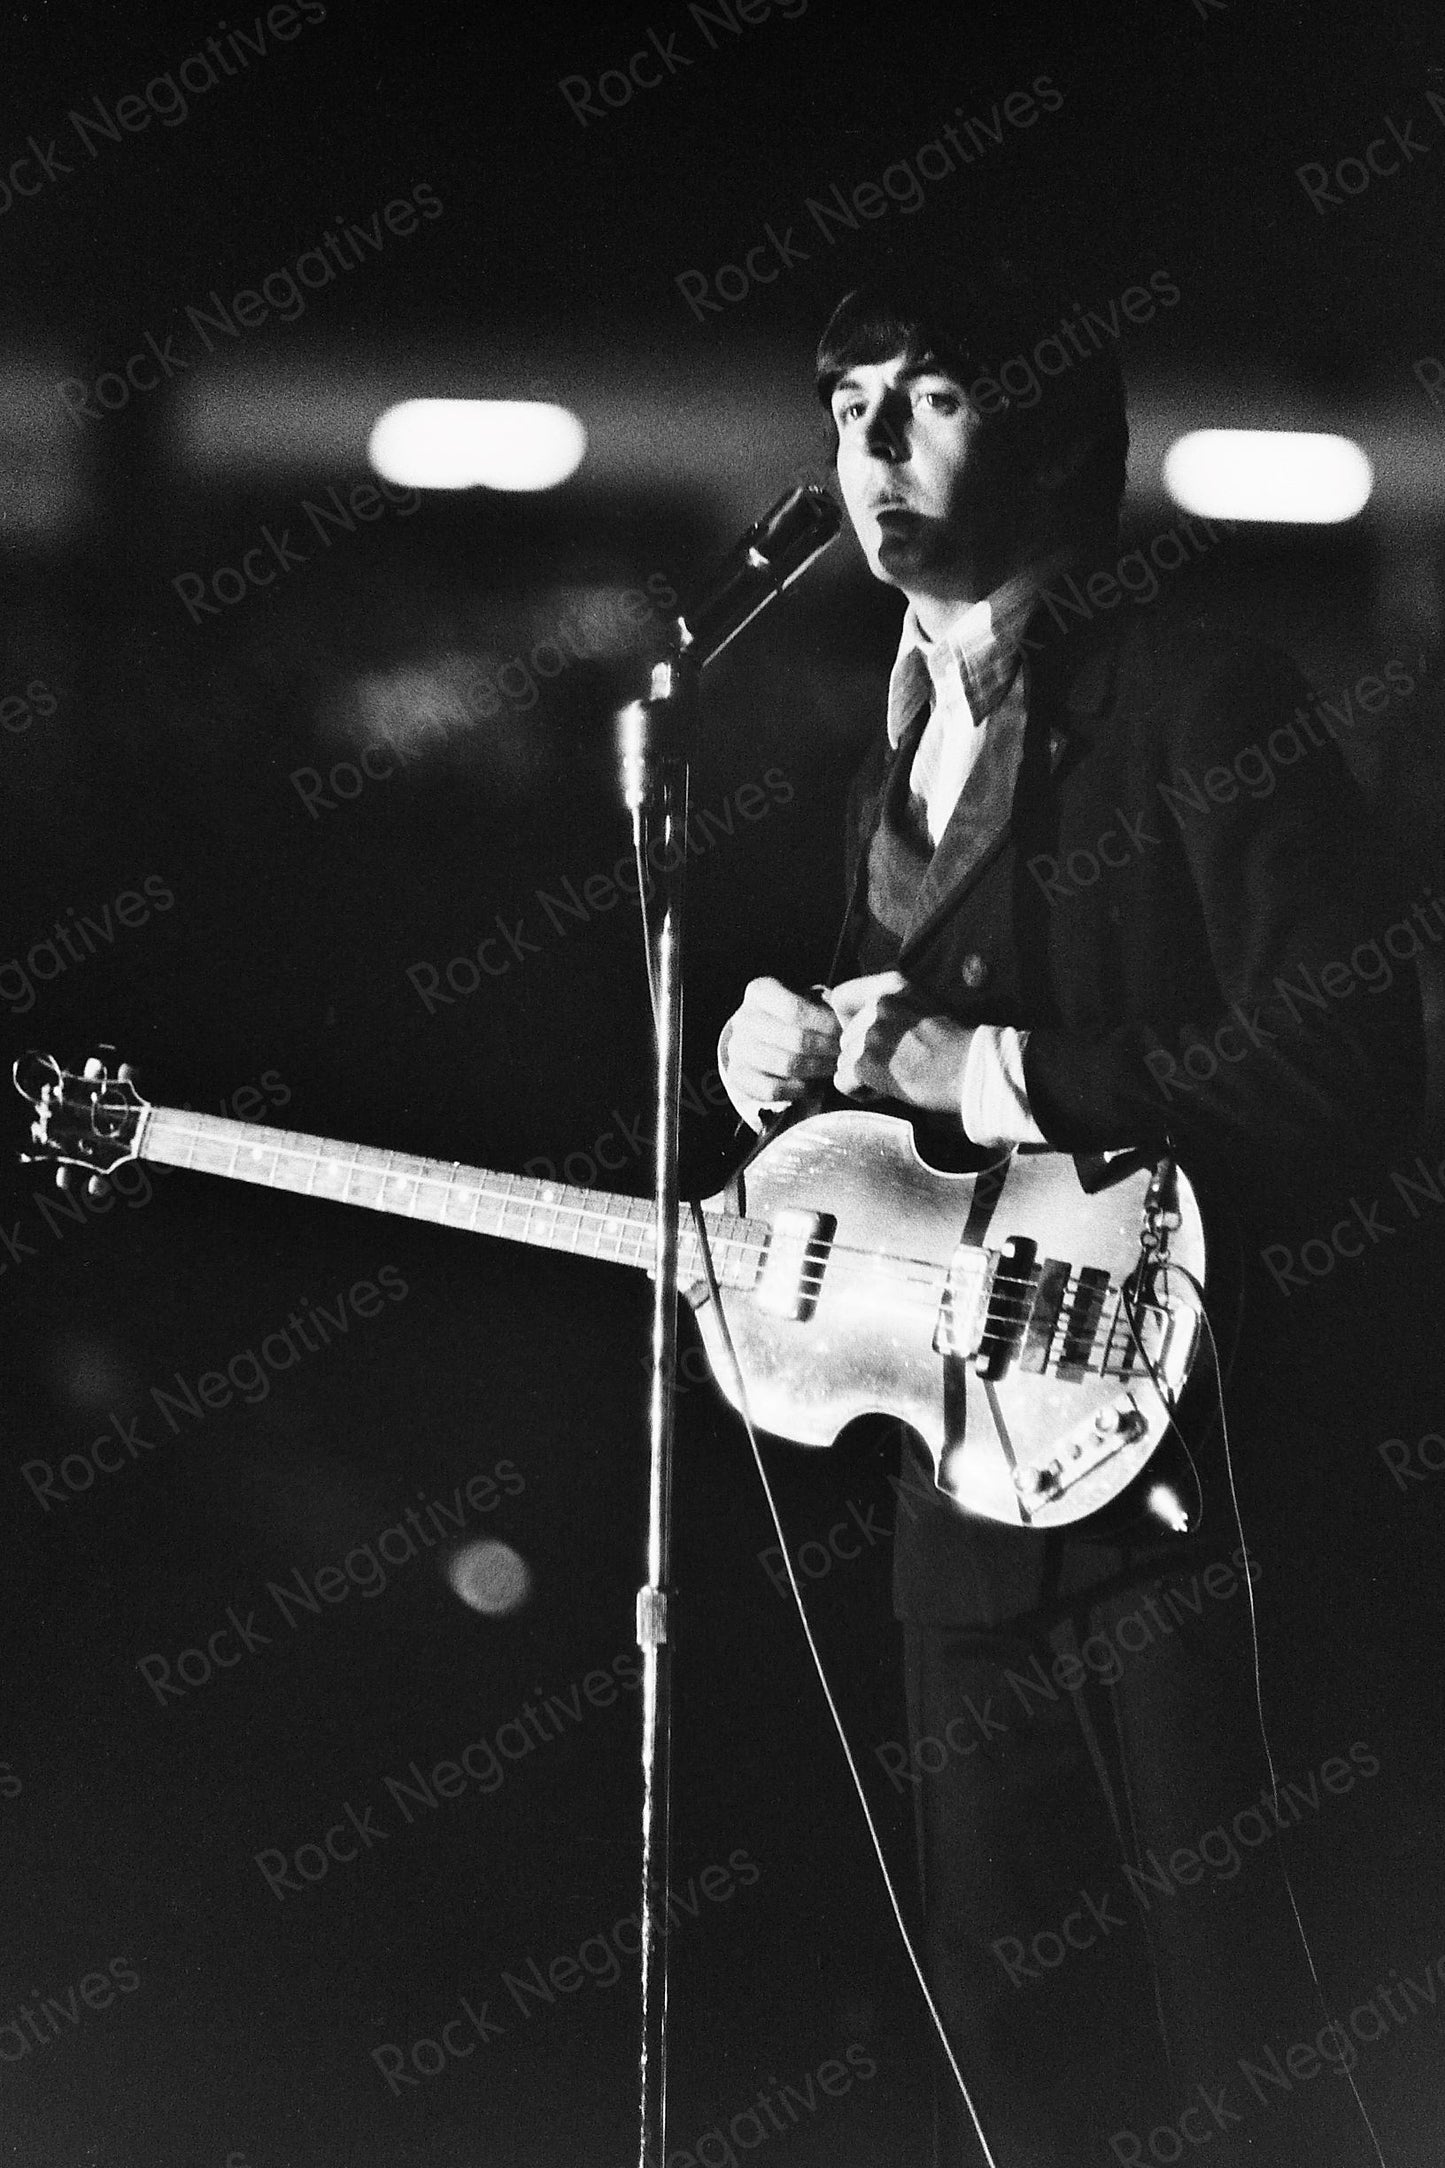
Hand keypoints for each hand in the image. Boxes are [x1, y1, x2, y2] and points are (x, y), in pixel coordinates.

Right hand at [721, 977, 841, 1108]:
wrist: (756, 1037)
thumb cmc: (790, 1016)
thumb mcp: (802, 1000)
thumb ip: (824, 1006)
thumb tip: (849, 1021)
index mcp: (760, 992)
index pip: (795, 1009)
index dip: (825, 1024)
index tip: (845, 1033)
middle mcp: (743, 1019)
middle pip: (794, 1039)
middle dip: (825, 1049)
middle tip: (844, 1054)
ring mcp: (737, 1048)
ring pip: (785, 1064)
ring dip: (816, 1069)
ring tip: (832, 1068)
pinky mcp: (737, 1075)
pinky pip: (771, 1089)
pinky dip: (796, 1090)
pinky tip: (810, 1085)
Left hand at [827, 971, 973, 1113]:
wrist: (972, 1070)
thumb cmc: (956, 1046)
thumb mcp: (923, 1007)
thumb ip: (891, 1008)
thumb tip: (854, 1019)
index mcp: (891, 987)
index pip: (840, 996)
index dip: (845, 1020)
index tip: (861, 1036)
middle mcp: (877, 1005)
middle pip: (846, 1038)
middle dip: (864, 1055)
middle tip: (896, 1065)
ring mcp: (870, 1033)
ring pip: (844, 1061)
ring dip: (865, 1074)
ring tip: (898, 1076)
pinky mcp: (866, 1062)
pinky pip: (843, 1082)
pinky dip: (861, 1092)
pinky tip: (888, 1090)